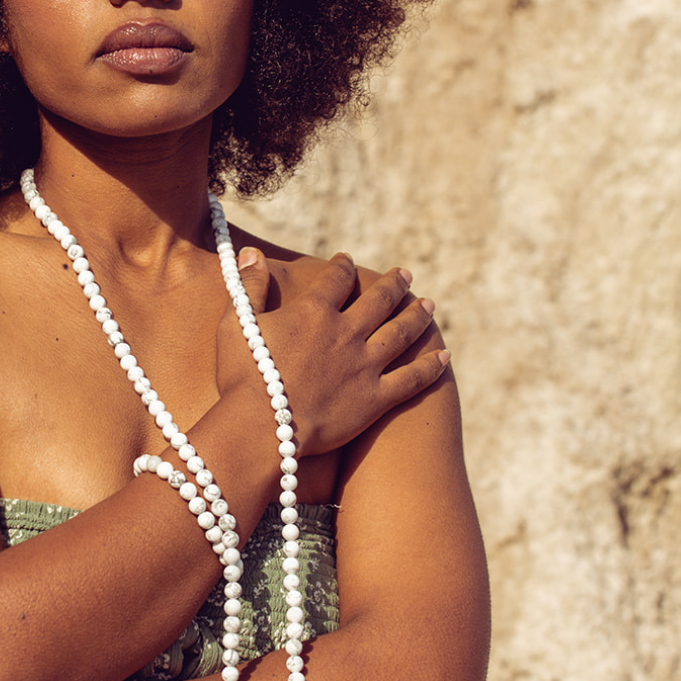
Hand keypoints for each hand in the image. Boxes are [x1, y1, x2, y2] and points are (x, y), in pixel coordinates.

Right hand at [217, 250, 448, 457]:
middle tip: (406, 274)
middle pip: (378, 300)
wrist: (261, 429)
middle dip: (393, 284)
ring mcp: (365, 366)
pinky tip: (444, 356)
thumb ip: (248, 286)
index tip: (348, 260)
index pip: (336, 280)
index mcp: (314, 312)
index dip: (343, 267)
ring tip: (428, 304)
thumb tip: (250, 252)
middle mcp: (346, 333)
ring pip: (401, 333)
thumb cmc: (242, 376)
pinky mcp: (375, 399)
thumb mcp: (236, 323)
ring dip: (416, 315)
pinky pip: (411, 379)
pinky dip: (430, 366)